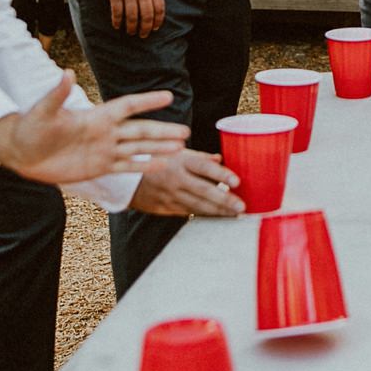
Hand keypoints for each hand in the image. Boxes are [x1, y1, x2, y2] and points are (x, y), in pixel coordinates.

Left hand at [0, 79, 187, 183]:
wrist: (22, 152)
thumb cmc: (31, 127)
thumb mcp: (44, 110)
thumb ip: (58, 94)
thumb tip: (66, 73)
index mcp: (96, 116)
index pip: (128, 106)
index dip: (147, 101)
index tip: (168, 95)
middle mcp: (105, 132)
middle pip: (140, 130)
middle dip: (162, 131)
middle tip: (186, 132)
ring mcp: (104, 150)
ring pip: (138, 148)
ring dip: (159, 148)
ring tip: (181, 147)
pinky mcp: (99, 167)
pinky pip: (126, 167)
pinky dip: (144, 166)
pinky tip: (162, 165)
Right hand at [102, 0, 164, 36]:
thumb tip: (154, 3)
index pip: (159, 9)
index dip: (158, 21)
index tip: (155, 28)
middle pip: (147, 16)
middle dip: (146, 29)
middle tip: (143, 35)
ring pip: (132, 17)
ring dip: (131, 28)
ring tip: (130, 32)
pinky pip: (117, 12)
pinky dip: (117, 21)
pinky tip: (117, 25)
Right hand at [130, 149, 244, 216]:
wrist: (128, 179)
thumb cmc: (160, 162)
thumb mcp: (176, 152)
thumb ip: (200, 157)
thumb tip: (220, 159)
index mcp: (180, 160)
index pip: (204, 167)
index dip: (221, 174)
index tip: (237, 181)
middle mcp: (176, 178)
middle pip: (203, 190)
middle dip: (224, 200)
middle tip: (242, 206)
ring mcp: (170, 195)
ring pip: (198, 205)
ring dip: (218, 211)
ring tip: (235, 215)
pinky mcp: (166, 208)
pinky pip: (189, 212)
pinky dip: (205, 215)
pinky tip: (220, 217)